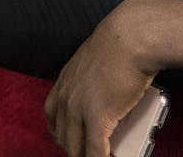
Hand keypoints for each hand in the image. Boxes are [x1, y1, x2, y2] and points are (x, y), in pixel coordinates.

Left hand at [44, 2, 158, 156]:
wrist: (130, 37)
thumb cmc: (121, 44)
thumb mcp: (96, 62)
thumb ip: (92, 82)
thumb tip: (105, 99)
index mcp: (64, 81)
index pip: (52, 116)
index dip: (62, 133)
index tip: (72, 141)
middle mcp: (65, 96)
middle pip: (62, 137)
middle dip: (75, 150)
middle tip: (90, 153)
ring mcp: (78, 108)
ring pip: (76, 149)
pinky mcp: (97, 117)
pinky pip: (96, 151)